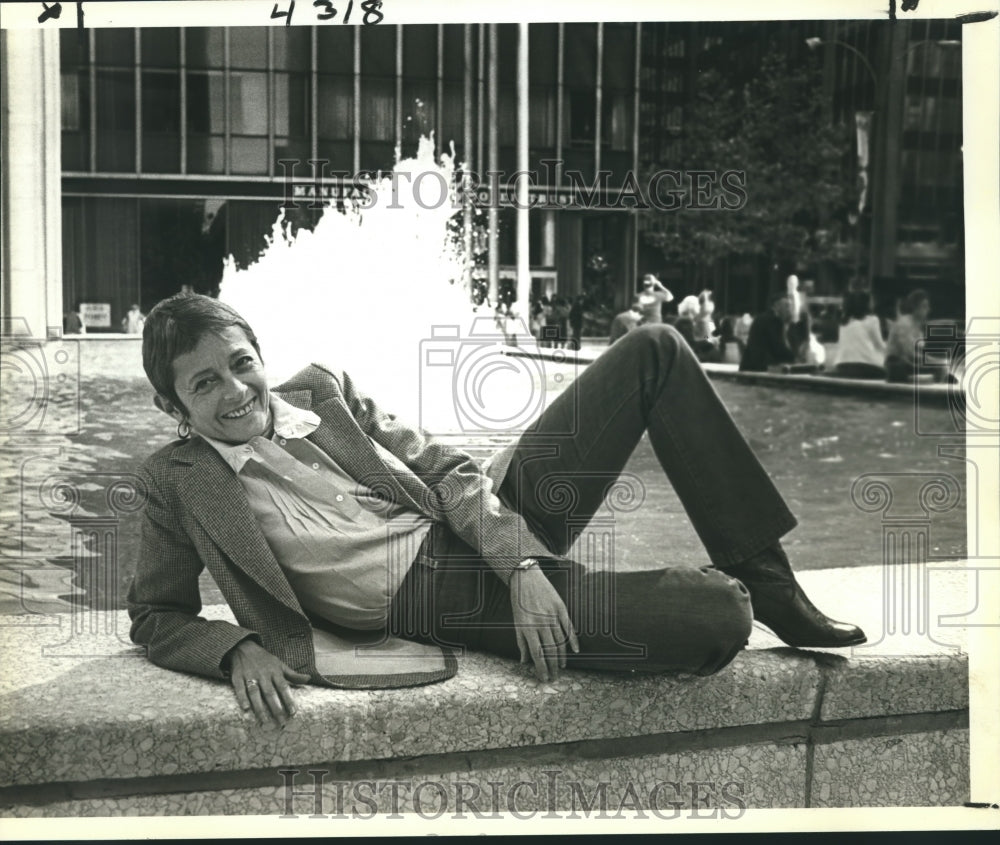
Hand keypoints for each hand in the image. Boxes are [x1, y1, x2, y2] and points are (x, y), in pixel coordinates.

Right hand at [225, 640, 310, 727]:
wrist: (244, 647)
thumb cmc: (264, 659)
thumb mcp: (280, 664)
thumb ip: (293, 675)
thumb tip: (308, 679)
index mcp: (275, 671)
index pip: (283, 687)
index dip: (288, 700)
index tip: (293, 712)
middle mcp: (263, 674)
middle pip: (270, 693)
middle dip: (276, 708)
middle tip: (281, 722)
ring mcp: (250, 675)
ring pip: (255, 692)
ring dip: (259, 707)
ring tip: (264, 720)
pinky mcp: (237, 677)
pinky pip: (239, 688)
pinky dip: (242, 698)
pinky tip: (245, 708)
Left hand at [509, 565, 579, 681]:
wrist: (525, 577)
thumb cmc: (519, 601)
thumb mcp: (516, 622)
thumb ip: (521, 642)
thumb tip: (524, 661)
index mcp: (528, 628)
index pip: (537, 654)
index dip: (541, 669)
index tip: (544, 678)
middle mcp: (541, 624)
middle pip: (550, 650)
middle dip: (553, 666)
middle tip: (555, 677)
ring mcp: (552, 615)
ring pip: (560, 641)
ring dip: (562, 656)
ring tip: (562, 667)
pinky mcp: (560, 608)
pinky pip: (569, 627)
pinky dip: (573, 640)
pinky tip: (575, 650)